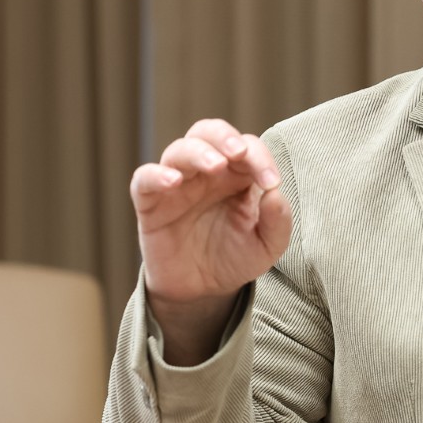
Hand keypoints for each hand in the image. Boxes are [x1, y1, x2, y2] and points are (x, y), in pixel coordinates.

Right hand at [130, 119, 291, 360]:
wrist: (201, 290)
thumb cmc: (234, 258)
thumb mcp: (266, 246)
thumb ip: (278, 222)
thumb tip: (276, 194)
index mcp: (237, 175)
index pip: (247, 147)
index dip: (260, 158)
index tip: (271, 182)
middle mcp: (206, 172)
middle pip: (209, 132)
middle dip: (224, 136)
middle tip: (238, 152)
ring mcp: (177, 184)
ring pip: (179, 149)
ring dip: (198, 152)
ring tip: (215, 165)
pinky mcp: (150, 202)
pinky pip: (144, 178)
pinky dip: (156, 174)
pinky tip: (173, 181)